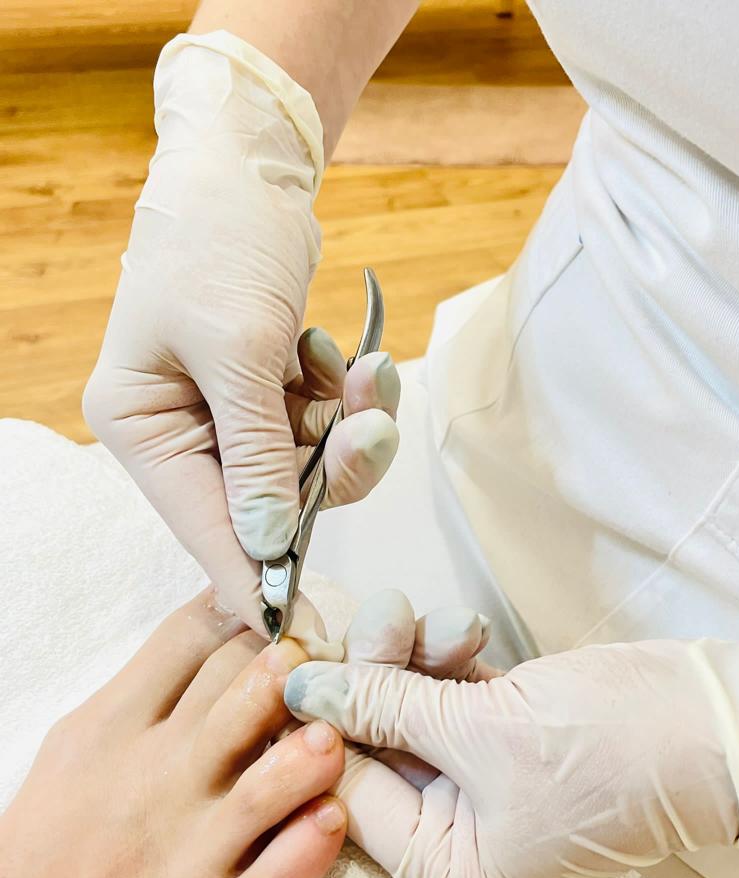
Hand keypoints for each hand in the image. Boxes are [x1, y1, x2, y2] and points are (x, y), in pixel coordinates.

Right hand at [0, 589, 346, 877]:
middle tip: (326, 661)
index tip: (283, 609)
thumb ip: (139, 701)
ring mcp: (189, 859)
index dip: (251, 612)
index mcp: (111, 735)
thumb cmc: (49, 871)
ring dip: (313, 750)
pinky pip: (286, 873)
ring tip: (329, 739)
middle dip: (295, 663)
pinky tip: (330, 819)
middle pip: (244, 691)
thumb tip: (209, 635)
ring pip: (273, 779)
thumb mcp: (73, 764)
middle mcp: (154, 786)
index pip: (194, 641)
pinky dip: (315, 840)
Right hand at [83, 34, 399, 635]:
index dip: (254, 574)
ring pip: (308, 467)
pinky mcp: (273, 393)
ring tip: (370, 374)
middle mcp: (183, 431)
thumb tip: (272, 544)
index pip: (202, 524)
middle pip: (267, 500)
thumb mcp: (235, 348)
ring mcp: (232, 414)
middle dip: (329, 473)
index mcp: (144, 427)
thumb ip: (257, 453)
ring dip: (352, 428)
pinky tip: (352, 358)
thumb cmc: (220, 244)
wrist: (249, 167)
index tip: (301, 624)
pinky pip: (325, 426)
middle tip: (371, 432)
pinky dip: (349, 399)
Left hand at [286, 635, 738, 877]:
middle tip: (365, 624)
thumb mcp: (482, 731)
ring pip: (412, 711)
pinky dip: (447, 659)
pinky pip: (451, 695)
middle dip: (371, 680)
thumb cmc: (616, 751)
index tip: (296, 670)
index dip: (322, 733)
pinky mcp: (506, 735)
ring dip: (411, 659)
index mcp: (460, 875)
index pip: (356, 800)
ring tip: (419, 619)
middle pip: (382, 750)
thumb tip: (304, 690)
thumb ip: (384, 705)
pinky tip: (457, 630)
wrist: (712, 717)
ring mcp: (486, 783)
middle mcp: (468, 838)